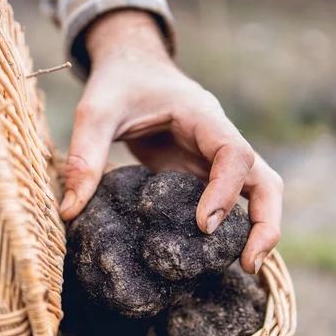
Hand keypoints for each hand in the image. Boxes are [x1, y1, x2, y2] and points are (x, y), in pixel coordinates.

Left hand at [60, 10, 282, 273]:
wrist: (133, 65)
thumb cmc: (119, 82)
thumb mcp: (96, 110)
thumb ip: (85, 154)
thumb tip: (70, 212)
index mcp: (202, 117)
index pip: (233, 153)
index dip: (225, 191)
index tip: (203, 225)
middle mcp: (218, 139)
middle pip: (265, 179)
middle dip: (265, 222)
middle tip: (247, 265)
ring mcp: (213, 158)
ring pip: (258, 192)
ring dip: (258, 229)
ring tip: (244, 269)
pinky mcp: (200, 173)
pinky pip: (229, 201)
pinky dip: (231, 228)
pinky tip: (215, 257)